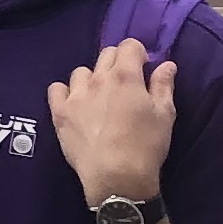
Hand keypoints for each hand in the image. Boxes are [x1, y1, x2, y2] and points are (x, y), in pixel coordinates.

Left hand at [47, 38, 176, 203]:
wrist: (116, 177)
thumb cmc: (146, 146)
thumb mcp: (165, 114)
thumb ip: (163, 86)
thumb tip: (166, 64)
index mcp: (125, 76)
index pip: (129, 46)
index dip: (138, 54)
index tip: (142, 69)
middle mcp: (97, 79)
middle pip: (106, 55)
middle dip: (117, 63)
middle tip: (124, 85)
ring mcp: (75, 95)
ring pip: (81, 72)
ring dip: (92, 78)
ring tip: (100, 97)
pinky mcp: (59, 113)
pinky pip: (56, 89)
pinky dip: (65, 92)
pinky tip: (75, 104)